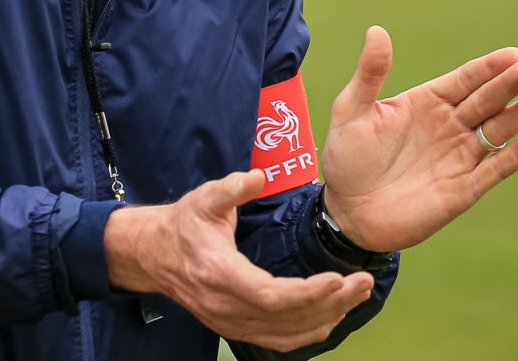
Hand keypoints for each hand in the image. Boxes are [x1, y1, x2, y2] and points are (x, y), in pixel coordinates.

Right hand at [104, 170, 374, 352]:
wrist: (154, 254)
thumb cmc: (183, 224)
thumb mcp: (205, 198)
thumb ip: (232, 188)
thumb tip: (258, 176)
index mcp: (220, 274)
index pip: (271, 296)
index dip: (307, 293)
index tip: (337, 278)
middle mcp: (226, 307)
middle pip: (287, 319)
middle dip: (331, 303)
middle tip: (363, 283)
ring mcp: (229, 323)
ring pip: (286, 335)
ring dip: (326, 319)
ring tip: (357, 297)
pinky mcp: (234, 328)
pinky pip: (277, 341)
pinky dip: (307, 334)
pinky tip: (330, 318)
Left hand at [319, 27, 517, 252]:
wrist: (346, 213)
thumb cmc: (346, 159)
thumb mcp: (352, 111)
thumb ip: (370, 74)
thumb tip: (377, 30)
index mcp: (426, 103)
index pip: (464, 80)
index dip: (488, 68)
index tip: (513, 54)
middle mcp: (449, 126)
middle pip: (486, 101)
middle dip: (508, 85)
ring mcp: (459, 157)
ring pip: (498, 130)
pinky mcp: (464, 189)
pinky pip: (495, 169)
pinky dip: (516, 155)